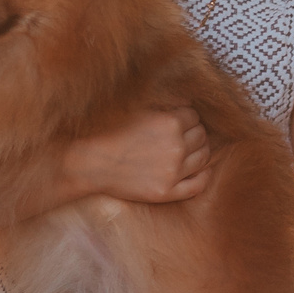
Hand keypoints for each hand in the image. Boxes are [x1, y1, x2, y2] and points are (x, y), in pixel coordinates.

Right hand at [64, 107, 210, 203]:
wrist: (90, 163)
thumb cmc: (109, 132)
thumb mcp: (137, 110)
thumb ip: (162, 106)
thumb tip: (185, 100)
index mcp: (170, 122)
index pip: (194, 117)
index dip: (187, 118)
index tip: (180, 122)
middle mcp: (176, 147)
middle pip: (201, 136)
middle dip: (194, 134)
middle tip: (183, 136)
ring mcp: (173, 171)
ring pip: (203, 158)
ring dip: (200, 152)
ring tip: (189, 151)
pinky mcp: (167, 192)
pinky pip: (198, 185)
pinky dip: (204, 176)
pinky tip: (201, 171)